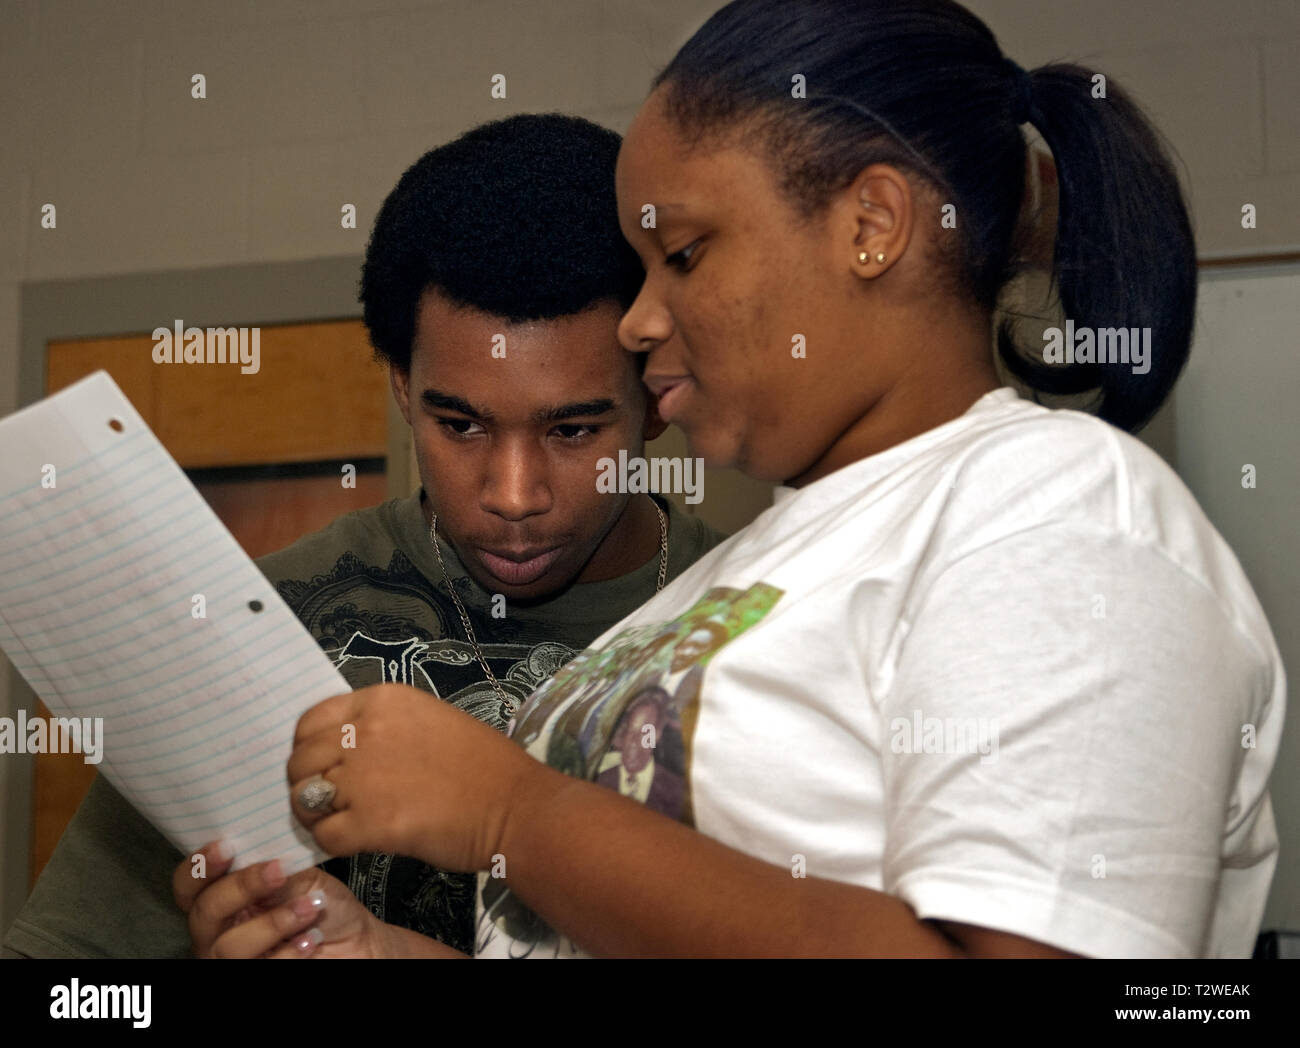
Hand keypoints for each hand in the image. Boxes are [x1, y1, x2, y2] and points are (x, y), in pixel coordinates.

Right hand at [172, 841, 389, 957]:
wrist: (355, 940)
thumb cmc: (322, 905)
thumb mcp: (300, 875)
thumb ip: (271, 866)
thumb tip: (255, 850)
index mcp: (222, 899)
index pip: (189, 886)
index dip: (198, 868)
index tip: (226, 846)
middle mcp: (219, 932)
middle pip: (203, 914)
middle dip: (240, 888)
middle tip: (277, 872)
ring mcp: (235, 960)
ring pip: (229, 947)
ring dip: (272, 923)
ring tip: (311, 906)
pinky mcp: (257, 974)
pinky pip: (260, 967)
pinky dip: (287, 953)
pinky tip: (311, 939)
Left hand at [287, 683, 539, 870]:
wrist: (514, 806)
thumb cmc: (483, 765)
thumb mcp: (431, 721)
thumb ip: (383, 728)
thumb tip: (344, 751)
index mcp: (383, 701)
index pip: (312, 720)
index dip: (307, 747)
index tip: (321, 765)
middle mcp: (366, 732)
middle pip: (301, 760)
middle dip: (307, 784)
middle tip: (328, 802)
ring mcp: (364, 778)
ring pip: (304, 798)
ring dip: (315, 815)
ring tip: (339, 823)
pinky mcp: (369, 822)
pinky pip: (323, 835)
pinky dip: (331, 843)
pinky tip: (354, 841)